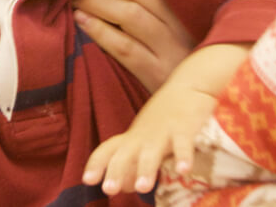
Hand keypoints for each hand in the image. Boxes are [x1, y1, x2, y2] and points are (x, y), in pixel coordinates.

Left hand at [72, 0, 195, 90]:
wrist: (194, 98)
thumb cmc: (174, 54)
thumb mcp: (171, 20)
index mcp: (180, 1)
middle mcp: (176, 21)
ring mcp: (167, 48)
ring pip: (130, 14)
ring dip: (96, 1)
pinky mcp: (155, 73)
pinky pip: (125, 48)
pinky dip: (100, 31)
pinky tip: (81, 20)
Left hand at [82, 82, 217, 194]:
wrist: (189, 87)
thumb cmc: (164, 120)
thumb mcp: (145, 140)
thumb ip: (133, 164)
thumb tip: (124, 187)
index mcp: (131, 138)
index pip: (107, 150)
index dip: (96, 164)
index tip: (87, 180)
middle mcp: (142, 136)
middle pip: (124, 154)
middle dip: (116, 171)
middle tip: (109, 189)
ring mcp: (162, 132)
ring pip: (151, 152)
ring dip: (145, 169)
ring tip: (142, 188)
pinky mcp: (184, 128)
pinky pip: (183, 144)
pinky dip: (183, 157)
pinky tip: (184, 171)